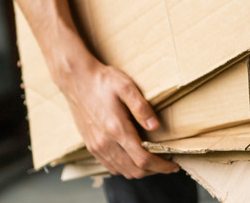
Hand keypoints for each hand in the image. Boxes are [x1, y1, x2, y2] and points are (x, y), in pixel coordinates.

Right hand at [58, 53, 178, 178]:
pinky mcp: (90, 145)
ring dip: (140, 171)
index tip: (173, 165)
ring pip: (122, 171)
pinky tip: (132, 158)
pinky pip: (110, 166)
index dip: (161, 166)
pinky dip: (124, 168)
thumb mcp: (126, 86)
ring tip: (153, 161)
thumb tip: (155, 126)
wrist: (75, 79)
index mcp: (117, 129)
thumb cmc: (102, 81)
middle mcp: (105, 142)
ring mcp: (96, 146)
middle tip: (167, 164)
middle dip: (154, 170)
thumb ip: (141, 107)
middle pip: (134, 170)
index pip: (143, 159)